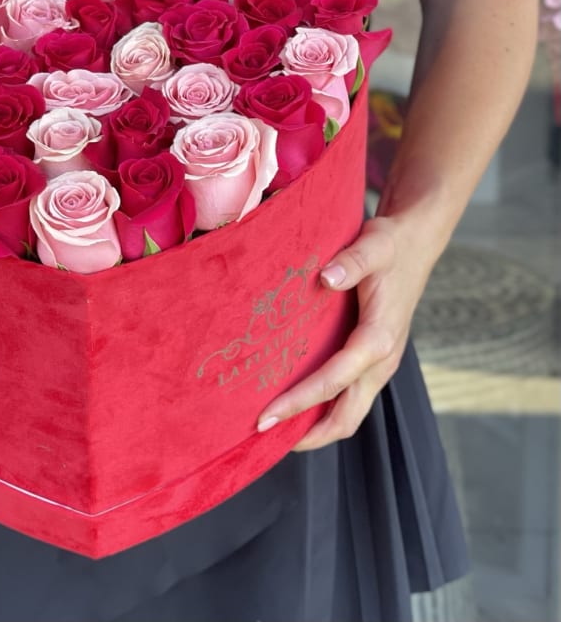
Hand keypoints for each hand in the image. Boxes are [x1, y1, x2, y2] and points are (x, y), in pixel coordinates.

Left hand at [256, 216, 430, 450]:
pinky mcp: (373, 358)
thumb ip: (351, 262)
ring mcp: (379, 363)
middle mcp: (381, 360)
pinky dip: (324, 409)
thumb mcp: (373, 244)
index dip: (299, 401)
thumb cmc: (391, 244)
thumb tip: (325, 278)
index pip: (334, 381)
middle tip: (262, 434)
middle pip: (346, 415)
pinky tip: (295, 404)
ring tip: (274, 431)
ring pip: (349, 411)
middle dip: (306, 432)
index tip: (267, 414)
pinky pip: (349, 396)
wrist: (415, 243)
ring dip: (315, 426)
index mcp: (379, 338)